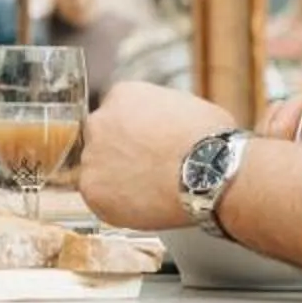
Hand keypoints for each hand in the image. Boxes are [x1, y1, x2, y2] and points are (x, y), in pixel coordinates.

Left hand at [77, 80, 242, 231]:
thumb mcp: (185, 105)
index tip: (146, 148)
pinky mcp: (92, 189)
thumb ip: (160, 112)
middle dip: (120, 155)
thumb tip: (164, 124)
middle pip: (102, 141)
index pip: (116, 115)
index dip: (134, 135)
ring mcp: (92, 156)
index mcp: (122, 95)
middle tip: (146, 171)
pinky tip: (143, 206)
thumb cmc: (209, 140)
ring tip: (150, 192)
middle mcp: (99, 121)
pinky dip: (118, 206)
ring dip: (118, 181)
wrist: (208, 172)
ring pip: (99, 171)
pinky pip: (100, 200)